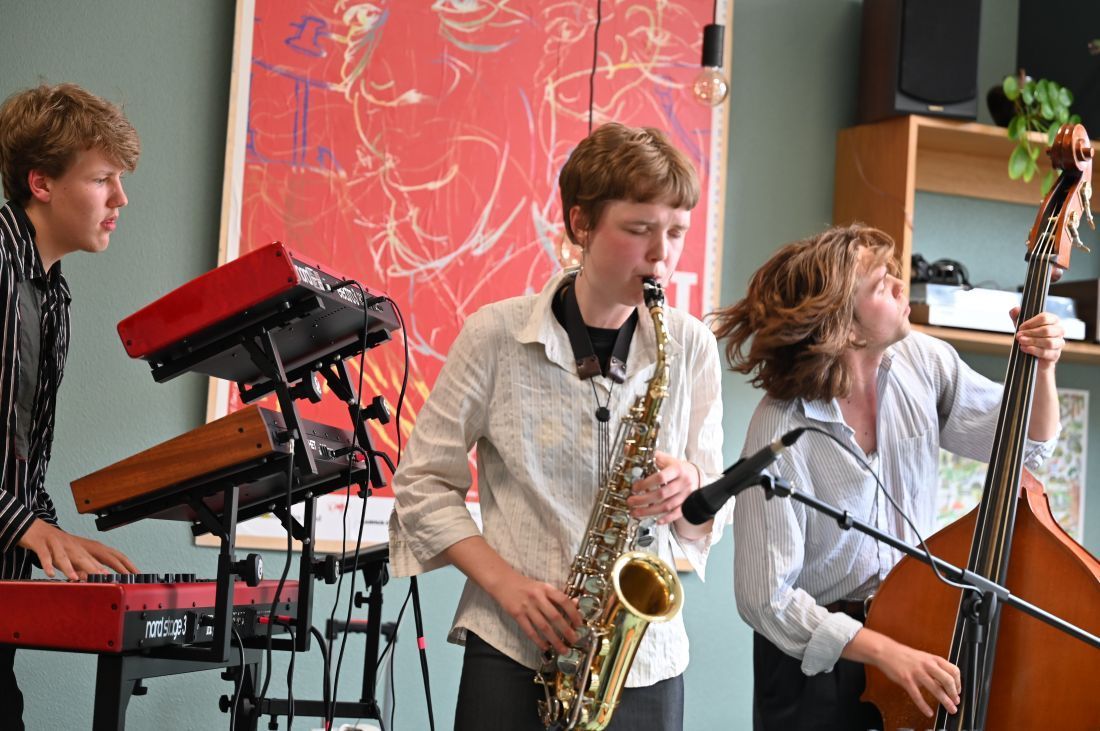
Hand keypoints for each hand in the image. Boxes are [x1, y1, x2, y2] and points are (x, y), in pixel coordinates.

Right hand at [16, 518, 136, 580]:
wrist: (34, 529)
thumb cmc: (56, 545)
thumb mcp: (72, 558)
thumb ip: (82, 568)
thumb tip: (94, 580)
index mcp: (83, 549)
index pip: (103, 557)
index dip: (116, 565)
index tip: (127, 574)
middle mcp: (72, 545)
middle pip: (85, 557)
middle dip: (95, 567)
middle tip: (104, 577)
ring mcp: (57, 543)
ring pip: (64, 556)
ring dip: (69, 567)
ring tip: (75, 578)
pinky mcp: (41, 544)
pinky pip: (45, 555)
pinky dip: (47, 564)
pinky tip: (50, 573)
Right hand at [486, 568, 582, 655]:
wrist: (504, 581)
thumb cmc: (527, 586)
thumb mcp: (543, 586)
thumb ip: (558, 596)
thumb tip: (576, 603)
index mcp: (546, 588)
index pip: (563, 600)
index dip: (573, 613)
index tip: (580, 624)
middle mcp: (537, 597)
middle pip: (554, 616)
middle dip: (566, 630)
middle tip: (575, 640)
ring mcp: (526, 607)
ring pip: (543, 626)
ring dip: (555, 640)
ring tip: (563, 649)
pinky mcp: (517, 615)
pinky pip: (530, 630)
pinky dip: (538, 640)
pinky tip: (545, 647)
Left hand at [627, 451, 699, 524]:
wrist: (695, 474)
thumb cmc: (678, 467)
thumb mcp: (667, 459)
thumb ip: (652, 457)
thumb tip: (631, 449)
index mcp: (677, 470)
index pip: (660, 477)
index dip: (646, 483)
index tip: (634, 488)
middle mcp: (683, 483)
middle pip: (661, 494)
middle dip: (643, 500)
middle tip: (630, 502)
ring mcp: (686, 495)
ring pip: (667, 506)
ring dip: (649, 511)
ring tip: (636, 512)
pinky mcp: (688, 504)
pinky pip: (677, 514)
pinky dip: (667, 518)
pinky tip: (656, 520)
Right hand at [848, 628, 960, 717]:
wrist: (886, 651)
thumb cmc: (904, 655)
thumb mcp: (923, 657)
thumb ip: (935, 668)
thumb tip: (946, 682)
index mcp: (933, 659)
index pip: (953, 671)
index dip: (959, 683)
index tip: (958, 691)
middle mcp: (927, 665)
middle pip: (948, 680)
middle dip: (954, 694)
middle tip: (956, 702)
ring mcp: (917, 673)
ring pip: (936, 689)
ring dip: (946, 702)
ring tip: (950, 709)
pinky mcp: (906, 680)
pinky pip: (918, 696)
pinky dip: (925, 706)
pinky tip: (928, 712)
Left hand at [1010, 308, 1063, 366]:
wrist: (1031, 353)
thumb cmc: (1029, 336)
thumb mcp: (1022, 325)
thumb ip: (1017, 315)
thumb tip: (1015, 310)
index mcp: (1053, 320)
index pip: (1045, 317)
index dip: (1031, 322)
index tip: (1020, 327)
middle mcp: (1059, 331)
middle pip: (1047, 330)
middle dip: (1030, 333)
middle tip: (1019, 336)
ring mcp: (1059, 343)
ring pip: (1049, 342)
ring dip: (1032, 342)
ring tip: (1021, 342)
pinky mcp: (1055, 355)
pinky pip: (1046, 353)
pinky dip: (1034, 350)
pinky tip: (1025, 348)